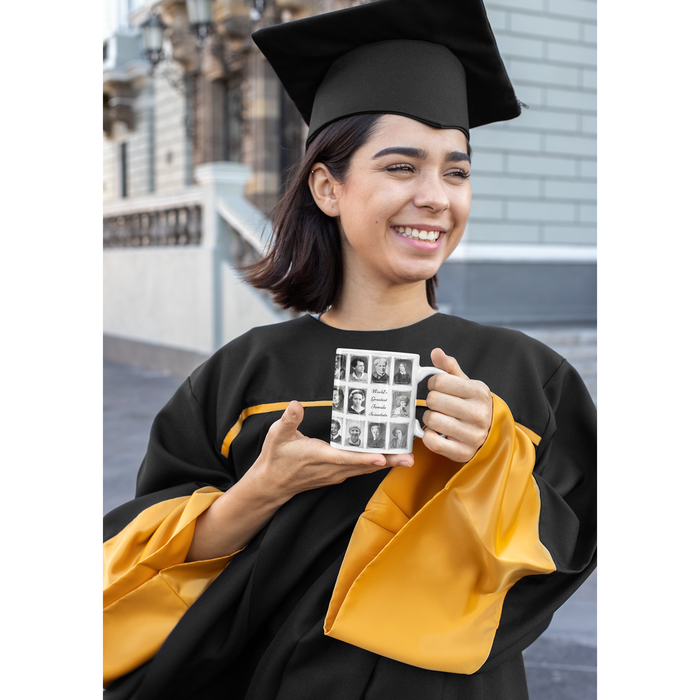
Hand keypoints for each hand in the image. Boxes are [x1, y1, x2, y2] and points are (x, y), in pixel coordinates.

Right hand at [247, 401, 413, 504]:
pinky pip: (360, 470)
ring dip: (386, 463)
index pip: (346, 459)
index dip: (364, 459)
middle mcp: (332, 468)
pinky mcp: (337, 474)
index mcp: (320, 457)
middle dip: (387, 461)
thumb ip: (289, 420)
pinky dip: (375, 464)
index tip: (381, 457)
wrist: (271, 484)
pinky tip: (388, 457)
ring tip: (407, 457)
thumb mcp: (276, 435)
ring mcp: (336, 474)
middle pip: (364, 466)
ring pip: (365, 469)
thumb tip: (296, 406)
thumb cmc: (275, 458)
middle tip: (409, 457)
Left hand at [421, 348, 492, 463]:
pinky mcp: (463, 452)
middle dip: (431, 401)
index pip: (440, 381)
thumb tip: (436, 352)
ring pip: (432, 420)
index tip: (436, 387)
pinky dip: (429, 436)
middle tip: (437, 404)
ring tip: (438, 417)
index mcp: (478, 392)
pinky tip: (437, 432)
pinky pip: (432, 441)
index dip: (432, 383)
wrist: (491, 434)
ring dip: (429, 418)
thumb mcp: (467, 384)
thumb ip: (450, 368)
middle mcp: (478, 414)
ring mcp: (472, 435)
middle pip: (433, 400)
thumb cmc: (473, 405)